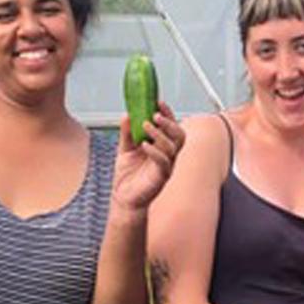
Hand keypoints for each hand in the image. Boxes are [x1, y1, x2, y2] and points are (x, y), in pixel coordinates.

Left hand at [111, 101, 184, 216]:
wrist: (125, 200)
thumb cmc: (128, 177)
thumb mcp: (124, 149)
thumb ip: (127, 133)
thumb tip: (127, 115)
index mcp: (162, 146)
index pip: (170, 127)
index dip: (167, 114)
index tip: (158, 102)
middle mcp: (168, 155)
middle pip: (179, 135)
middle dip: (169, 122)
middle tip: (155, 114)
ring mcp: (167, 166)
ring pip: (173, 147)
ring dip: (160, 134)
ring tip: (146, 125)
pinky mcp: (162, 177)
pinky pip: (164, 162)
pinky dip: (155, 152)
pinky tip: (144, 146)